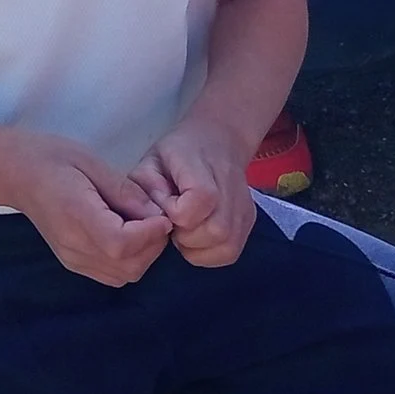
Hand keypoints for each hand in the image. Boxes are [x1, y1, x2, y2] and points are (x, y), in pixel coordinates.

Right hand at [0, 130, 170, 286]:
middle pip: (127, 267)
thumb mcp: (92, 162)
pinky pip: (111, 274)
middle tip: (156, 218)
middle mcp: (74, 246)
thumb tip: (157, 214)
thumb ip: (126, 191)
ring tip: (143, 226)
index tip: (163, 215)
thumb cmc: (52, 157)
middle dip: (152, 245)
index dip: (151, 234)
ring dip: (143, 255)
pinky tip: (128, 235)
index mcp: (76, 216)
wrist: (15, 173)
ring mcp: (72, 259)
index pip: (122, 244)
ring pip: (123, 275)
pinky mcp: (73, 262)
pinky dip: (128, 260)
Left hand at [131, 115, 254, 268]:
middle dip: (186, 236)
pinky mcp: (249, 222)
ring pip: (226, 247)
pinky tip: (197, 236)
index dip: (176, 212)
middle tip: (173, 223)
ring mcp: (244, 207)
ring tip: (185, 229)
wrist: (217, 140)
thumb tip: (153, 217)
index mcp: (201, 166)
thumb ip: (146, 187)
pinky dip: (210, 253)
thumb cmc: (177, 153)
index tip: (166, 203)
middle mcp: (231, 188)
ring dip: (198, 248)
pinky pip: (231, 252)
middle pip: (216, 231)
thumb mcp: (151, 160)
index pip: (200, 200)